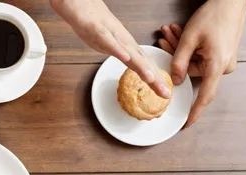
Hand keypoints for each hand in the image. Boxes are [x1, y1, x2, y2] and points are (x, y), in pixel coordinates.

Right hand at [50, 0, 170, 97]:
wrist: (79, 2)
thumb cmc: (91, 19)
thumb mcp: (105, 40)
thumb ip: (115, 50)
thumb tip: (124, 60)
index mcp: (123, 44)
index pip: (141, 64)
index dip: (153, 79)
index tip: (164, 93)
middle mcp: (121, 40)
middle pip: (140, 61)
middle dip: (153, 79)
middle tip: (166, 93)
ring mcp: (110, 34)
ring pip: (127, 52)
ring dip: (140, 66)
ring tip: (151, 79)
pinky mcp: (97, 29)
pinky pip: (108, 41)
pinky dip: (117, 50)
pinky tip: (126, 59)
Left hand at [156, 0, 245, 126]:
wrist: (231, 0)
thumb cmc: (214, 15)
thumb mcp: (190, 38)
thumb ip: (179, 62)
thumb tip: (174, 81)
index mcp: (216, 66)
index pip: (204, 96)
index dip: (195, 111)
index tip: (186, 124)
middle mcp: (222, 67)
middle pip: (191, 71)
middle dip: (174, 57)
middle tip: (163, 39)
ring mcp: (222, 60)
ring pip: (192, 61)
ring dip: (179, 48)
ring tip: (169, 31)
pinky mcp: (220, 54)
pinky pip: (199, 55)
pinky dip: (188, 47)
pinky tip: (178, 33)